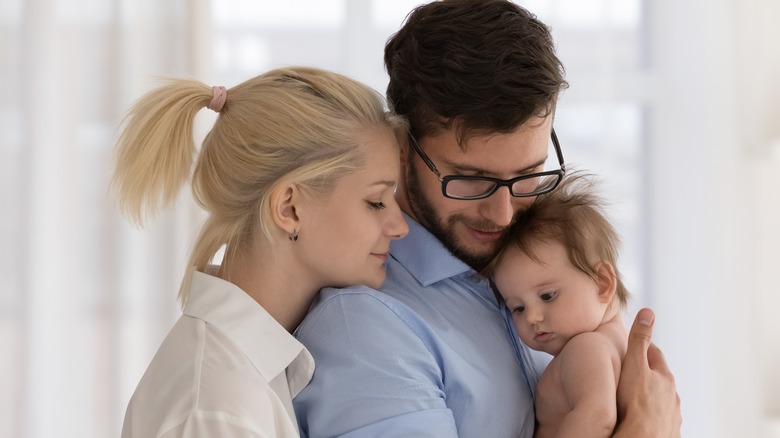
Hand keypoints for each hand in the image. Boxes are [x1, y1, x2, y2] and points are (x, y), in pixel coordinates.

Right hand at [614, 308, 681, 437]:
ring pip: (661, 401)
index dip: (642, 349)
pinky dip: (651, 416)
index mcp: (665, 378)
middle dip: (647, 374)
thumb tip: (648, 312)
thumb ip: (639, 340)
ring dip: (650, 397)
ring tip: (634, 398)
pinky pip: (659, 420)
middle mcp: (673, 397)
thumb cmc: (634, 404)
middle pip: (659, 379)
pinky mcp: (667, 433)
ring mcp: (672, 417)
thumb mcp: (634, 365)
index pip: (654, 355)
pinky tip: (641, 419)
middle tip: (631, 372)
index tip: (632, 348)